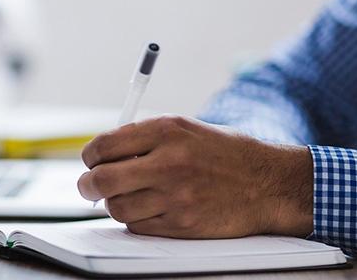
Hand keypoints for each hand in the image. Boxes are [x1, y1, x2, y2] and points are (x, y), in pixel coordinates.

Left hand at [77, 115, 313, 238]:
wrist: (268, 183)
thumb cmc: (224, 153)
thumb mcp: (186, 129)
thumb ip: (145, 138)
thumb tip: (102, 155)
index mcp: (167, 130)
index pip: (104, 145)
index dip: (90, 156)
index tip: (91, 161)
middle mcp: (169, 162)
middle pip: (102, 180)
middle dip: (87, 185)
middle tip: (89, 186)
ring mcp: (175, 196)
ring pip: (116, 208)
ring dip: (115, 204)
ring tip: (128, 196)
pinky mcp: (182, 225)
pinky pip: (138, 226)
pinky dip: (136, 220)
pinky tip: (150, 209)